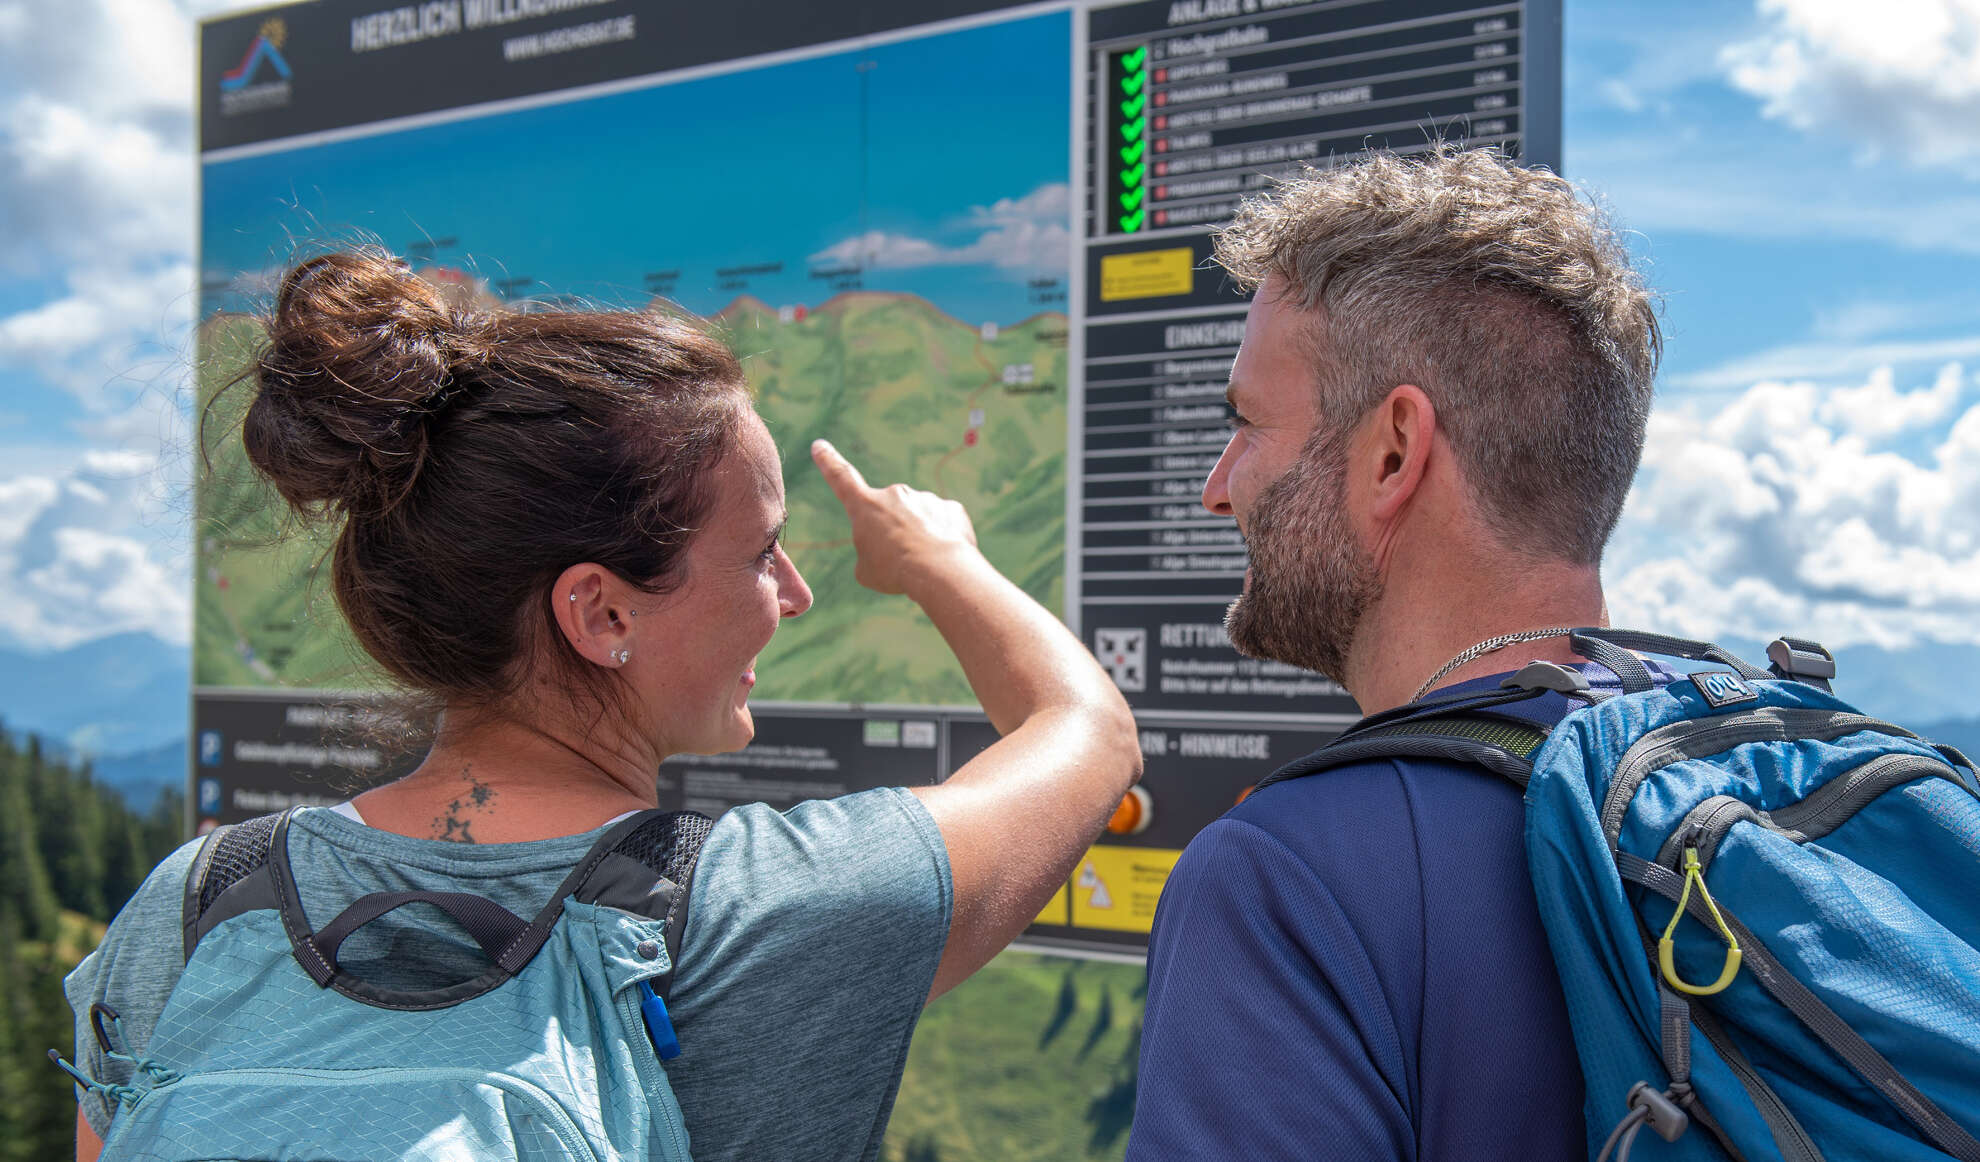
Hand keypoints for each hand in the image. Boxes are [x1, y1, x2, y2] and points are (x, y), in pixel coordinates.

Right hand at [811, 438, 977, 595]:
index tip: (820, 445)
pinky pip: (943, 524)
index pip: (841, 478)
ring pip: (918, 521)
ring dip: (919, 539)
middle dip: (894, 534)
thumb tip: (888, 546)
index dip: (829, 462)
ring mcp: (924, 498)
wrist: (938, 569)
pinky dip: (942, 540)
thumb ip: (872, 552)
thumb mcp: (866, 571)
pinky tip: (943, 556)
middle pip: (890, 515)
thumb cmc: (894, 572)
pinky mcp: (951, 508)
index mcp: (865, 506)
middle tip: (899, 560)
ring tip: (923, 563)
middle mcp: (894, 494)